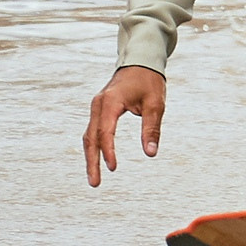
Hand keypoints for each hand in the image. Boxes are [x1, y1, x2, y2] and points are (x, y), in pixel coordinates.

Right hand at [84, 64, 166, 185]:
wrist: (140, 61)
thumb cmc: (149, 81)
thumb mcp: (155, 104)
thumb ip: (152, 129)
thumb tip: (151, 153)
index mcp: (111, 101)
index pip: (106, 131)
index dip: (108, 151)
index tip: (114, 167)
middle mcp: (99, 104)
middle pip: (91, 137)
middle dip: (92, 162)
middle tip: (95, 184)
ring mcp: (97, 107)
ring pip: (89, 136)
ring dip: (91, 157)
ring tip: (94, 179)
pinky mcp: (99, 109)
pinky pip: (93, 131)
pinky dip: (93, 147)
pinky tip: (97, 161)